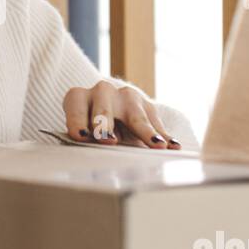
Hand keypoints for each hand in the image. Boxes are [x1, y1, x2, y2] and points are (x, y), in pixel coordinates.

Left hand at [63, 81, 181, 149]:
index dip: (77, 120)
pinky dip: (165, 136)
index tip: (82, 136)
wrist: (110, 116)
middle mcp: (102, 92)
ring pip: (135, 113)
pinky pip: (156, 122)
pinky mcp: (147, 106)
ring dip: (145, 130)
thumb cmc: (89, 130)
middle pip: (103, 104)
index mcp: (79, 98)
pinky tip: (173, 146)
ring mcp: (127, 97)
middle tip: (109, 141)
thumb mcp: (83, 134)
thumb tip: (87, 156)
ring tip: (156, 145)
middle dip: (105, 122)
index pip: (76, 106)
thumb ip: (84, 142)